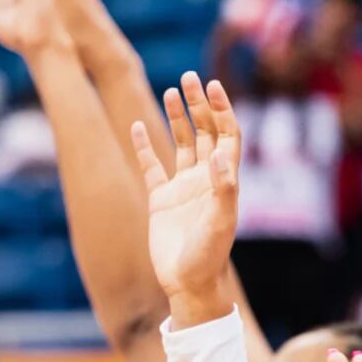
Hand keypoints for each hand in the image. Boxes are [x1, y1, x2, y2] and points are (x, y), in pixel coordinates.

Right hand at [135, 73, 240, 318]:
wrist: (187, 284)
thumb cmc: (209, 256)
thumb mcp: (221, 223)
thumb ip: (223, 188)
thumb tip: (218, 154)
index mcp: (223, 181)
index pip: (227, 136)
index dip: (223, 110)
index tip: (213, 86)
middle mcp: (204, 179)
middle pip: (205, 132)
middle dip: (200, 104)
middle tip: (189, 77)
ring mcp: (182, 188)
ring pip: (181, 143)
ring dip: (177, 117)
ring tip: (171, 90)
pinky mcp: (160, 199)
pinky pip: (151, 166)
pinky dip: (143, 146)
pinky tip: (134, 125)